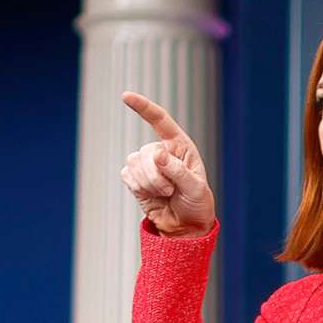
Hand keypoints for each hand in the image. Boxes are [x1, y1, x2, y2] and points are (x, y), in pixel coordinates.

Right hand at [118, 91, 215, 239]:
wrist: (185, 225)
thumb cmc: (197, 203)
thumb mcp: (195, 188)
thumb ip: (177, 171)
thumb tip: (157, 155)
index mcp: (180, 145)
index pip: (160, 120)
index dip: (143, 107)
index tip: (126, 96)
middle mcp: (161, 151)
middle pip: (145, 152)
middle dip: (156, 176)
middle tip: (171, 191)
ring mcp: (146, 164)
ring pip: (134, 164)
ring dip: (148, 184)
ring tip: (165, 194)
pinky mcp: (135, 178)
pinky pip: (126, 175)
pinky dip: (138, 187)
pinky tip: (151, 195)